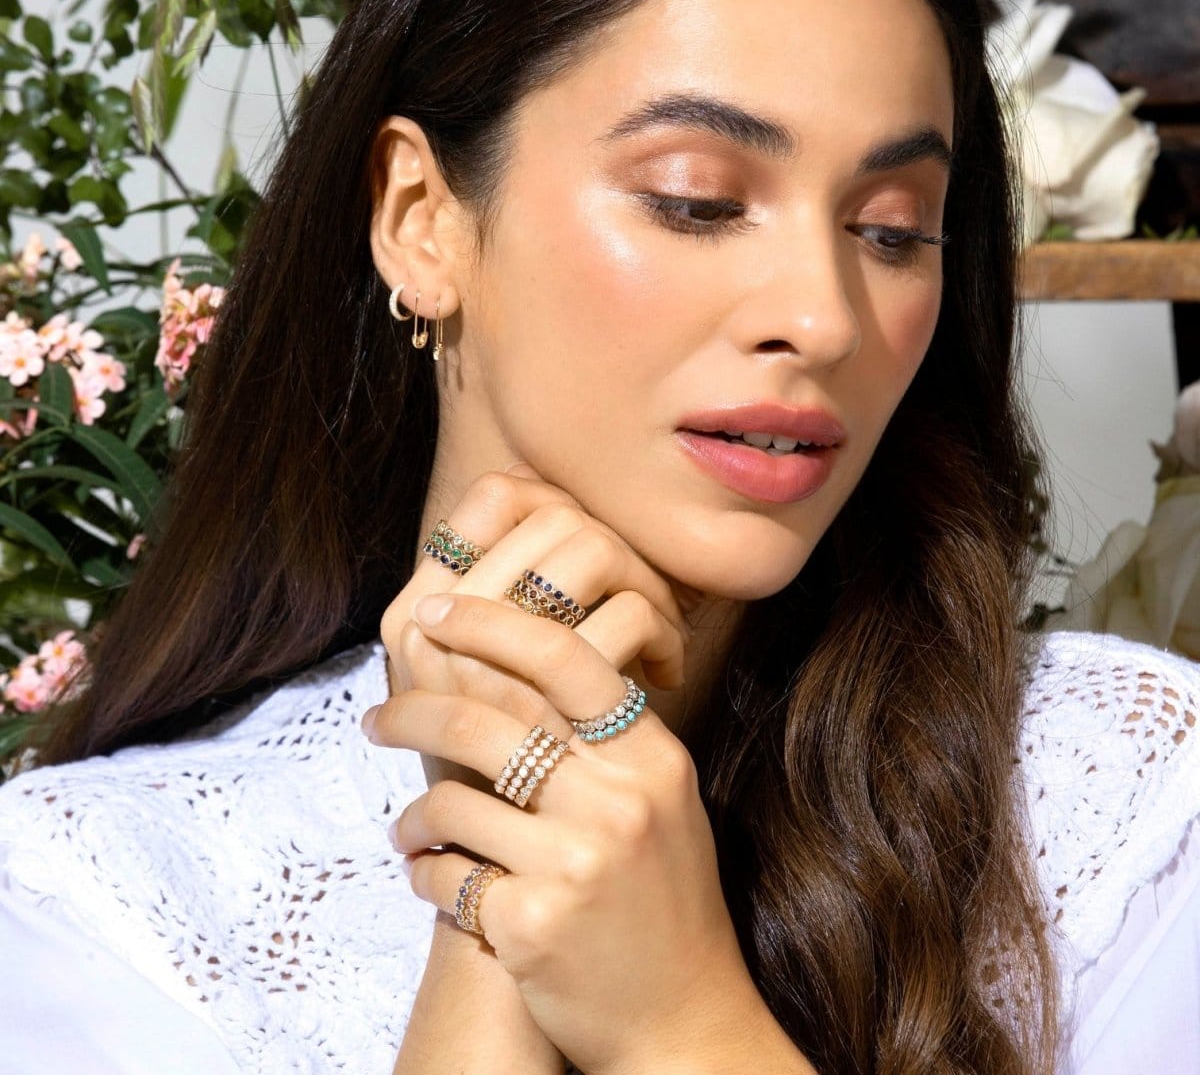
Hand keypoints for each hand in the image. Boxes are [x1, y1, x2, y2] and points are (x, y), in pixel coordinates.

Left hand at [364, 472, 755, 1074]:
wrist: (684, 1019)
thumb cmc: (662, 900)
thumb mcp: (658, 802)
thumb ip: (601, 740)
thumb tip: (509, 668)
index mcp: (652, 759)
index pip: (565, 660)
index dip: (491, 625)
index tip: (436, 614)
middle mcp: (620, 801)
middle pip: (492, 718)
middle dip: (414, 708)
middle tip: (376, 718)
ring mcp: (577, 863)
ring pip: (454, 799)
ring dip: (412, 815)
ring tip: (408, 828)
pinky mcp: (533, 923)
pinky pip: (446, 873)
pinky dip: (427, 873)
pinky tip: (436, 877)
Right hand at [380, 465, 691, 796]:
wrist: (529, 901)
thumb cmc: (524, 786)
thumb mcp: (493, 689)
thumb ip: (506, 615)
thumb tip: (559, 508)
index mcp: (414, 616)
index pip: (493, 494)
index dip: (556, 499)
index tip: (592, 553)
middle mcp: (435, 638)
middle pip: (555, 515)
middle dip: (620, 550)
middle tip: (645, 601)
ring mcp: (484, 674)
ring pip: (592, 550)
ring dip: (645, 586)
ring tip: (659, 640)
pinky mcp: (541, 714)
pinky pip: (625, 617)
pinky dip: (665, 634)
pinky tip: (666, 674)